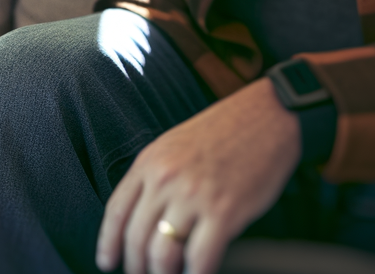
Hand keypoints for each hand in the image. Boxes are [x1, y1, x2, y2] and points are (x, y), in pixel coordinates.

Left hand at [95, 77, 301, 273]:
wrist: (268, 115)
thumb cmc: (225, 130)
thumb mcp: (176, 144)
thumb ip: (157, 177)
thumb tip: (144, 220)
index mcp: (151, 161)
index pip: (117, 211)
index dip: (108, 243)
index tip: (107, 262)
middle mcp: (167, 178)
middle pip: (137, 239)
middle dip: (136, 267)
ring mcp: (194, 196)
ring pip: (163, 255)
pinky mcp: (224, 212)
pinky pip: (200, 260)